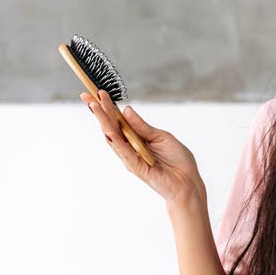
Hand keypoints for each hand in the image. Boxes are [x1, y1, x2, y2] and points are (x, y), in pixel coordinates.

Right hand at [80, 88, 206, 208]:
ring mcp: (131, 158)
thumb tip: (126, 110)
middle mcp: (130, 147)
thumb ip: (142, 126)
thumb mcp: (161, 137)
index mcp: (136, 138)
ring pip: (113, 138)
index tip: (97, 92)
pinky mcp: (137, 168)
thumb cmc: (177, 160)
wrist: (188, 182)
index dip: (107, 107)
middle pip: (110, 127)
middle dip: (99, 111)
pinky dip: (116, 142)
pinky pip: (125, 152)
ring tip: (94, 106)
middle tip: (87, 95)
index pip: (118, 121)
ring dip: (103, 122)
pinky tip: (109, 131)